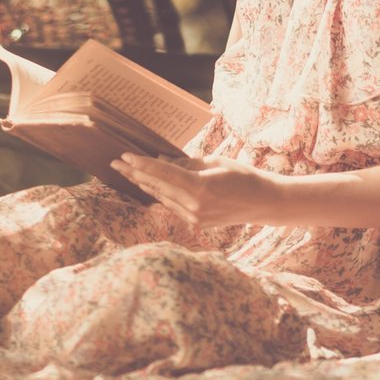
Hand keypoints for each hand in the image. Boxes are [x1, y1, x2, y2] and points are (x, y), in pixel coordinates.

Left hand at [108, 152, 285, 228]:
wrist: (264, 203)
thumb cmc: (243, 176)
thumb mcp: (214, 163)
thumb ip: (186, 164)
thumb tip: (161, 160)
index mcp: (199, 188)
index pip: (163, 174)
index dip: (141, 165)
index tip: (124, 156)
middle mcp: (194, 207)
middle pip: (157, 187)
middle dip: (135, 174)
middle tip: (115, 163)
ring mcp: (194, 218)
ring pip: (162, 198)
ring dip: (145, 184)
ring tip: (128, 172)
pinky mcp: (197, 223)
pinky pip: (173, 205)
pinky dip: (162, 194)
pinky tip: (151, 185)